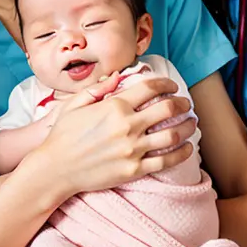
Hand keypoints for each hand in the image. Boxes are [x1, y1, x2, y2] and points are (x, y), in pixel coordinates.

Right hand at [26, 76, 195, 197]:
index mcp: (114, 106)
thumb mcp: (74, 104)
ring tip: (191, 123)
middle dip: (182, 103)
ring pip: (172, 135)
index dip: (165, 83)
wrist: (55, 168)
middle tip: (186, 103)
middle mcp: (127, 126)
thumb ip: (98, 89)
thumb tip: (117, 76)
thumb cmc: (62, 134)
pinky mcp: (134, 170)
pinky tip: (187, 148)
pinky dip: (181, 153)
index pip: (149, 88)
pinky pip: (166, 161)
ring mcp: (132, 150)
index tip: (171, 85)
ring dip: (187, 127)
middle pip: (167, 109)